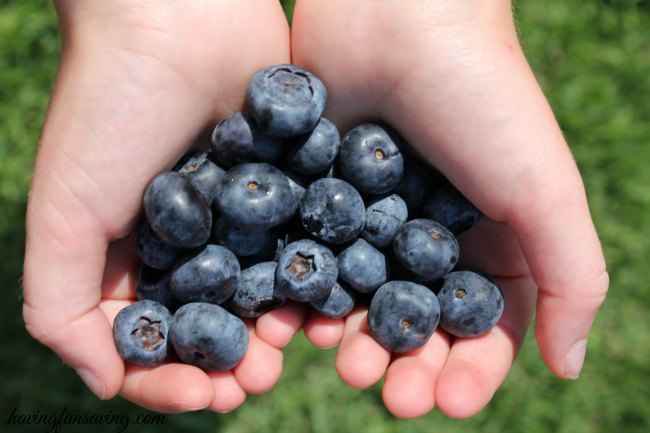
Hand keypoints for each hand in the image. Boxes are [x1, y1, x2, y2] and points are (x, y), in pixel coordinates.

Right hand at [22, 0, 304, 412]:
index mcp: (132, 253)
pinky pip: (306, 240)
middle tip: (254, 380)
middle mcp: (189, 238)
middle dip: (231, 361)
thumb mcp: (63, 213)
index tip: (200, 396)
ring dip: (277, 326)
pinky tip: (331, 298)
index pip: (150, 339)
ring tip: (291, 345)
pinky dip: (316, 275)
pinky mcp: (289, 180)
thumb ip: (60, 304)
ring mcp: (243, 210)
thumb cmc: (109, 109)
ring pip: (265, 288)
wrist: (176, 14)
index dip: (169, 378)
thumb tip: (101, 384)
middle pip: (214, 322)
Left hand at [291, 0, 608, 417]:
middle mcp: (424, 234)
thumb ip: (570, 277)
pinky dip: (298, 295)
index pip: (481, 326)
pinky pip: (303, 257)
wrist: (399, 10)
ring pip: (355, 297)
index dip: (470, 371)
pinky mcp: (314, 195)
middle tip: (387, 394)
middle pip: (413, 321)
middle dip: (405, 363)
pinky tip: (291, 323)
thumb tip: (568, 368)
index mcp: (484, 238)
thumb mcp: (544, 191)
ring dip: (350, 339)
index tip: (449, 404)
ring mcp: (366, 216)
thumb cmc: (484, 98)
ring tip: (342, 362)